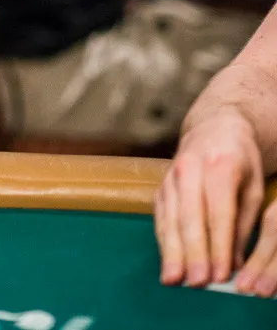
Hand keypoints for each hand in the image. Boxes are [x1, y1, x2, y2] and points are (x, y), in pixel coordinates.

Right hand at [155, 110, 266, 290]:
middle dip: (193, 253)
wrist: (213, 129)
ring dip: (172, 252)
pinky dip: (164, 242)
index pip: (218, 213)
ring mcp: (170, 177)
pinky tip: (168, 263)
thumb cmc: (240, 161)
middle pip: (190, 218)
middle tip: (196, 283)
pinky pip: (160, 218)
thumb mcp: (253, 188)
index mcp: (220, 166)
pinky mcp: (160, 187)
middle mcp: (190, 169)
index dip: (219, 245)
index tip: (221, 273)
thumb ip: (242, 224)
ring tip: (174, 279)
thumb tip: (233, 263)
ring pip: (169, 219)